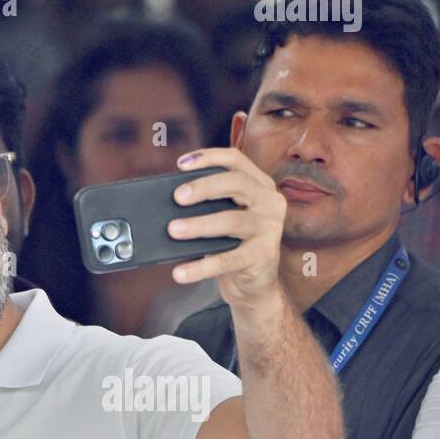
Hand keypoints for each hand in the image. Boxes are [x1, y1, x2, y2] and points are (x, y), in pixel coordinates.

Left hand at [166, 147, 285, 311]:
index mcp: (259, 184)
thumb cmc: (233, 240)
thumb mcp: (223, 214)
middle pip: (236, 183)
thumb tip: (169, 200)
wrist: (255, 281)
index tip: (180, 164)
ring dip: (199, 225)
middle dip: (204, 187)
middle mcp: (269, 201)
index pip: (235, 159)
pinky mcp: (263, 256)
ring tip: (173, 230)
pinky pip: (228, 259)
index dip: (208, 157)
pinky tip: (181, 272)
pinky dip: (201, 266)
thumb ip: (207, 202)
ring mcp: (270, 228)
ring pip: (232, 220)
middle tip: (177, 197)